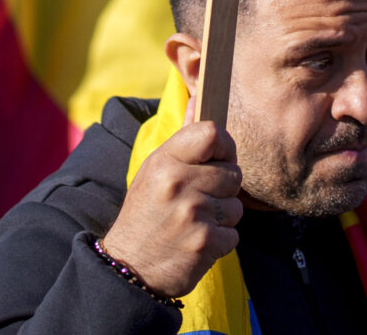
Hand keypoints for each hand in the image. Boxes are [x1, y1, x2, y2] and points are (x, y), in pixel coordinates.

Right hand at [99, 120, 241, 299]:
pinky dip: (221, 241)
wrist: (130, 268)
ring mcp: (192, 214)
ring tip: (194, 223)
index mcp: (165, 161)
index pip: (212, 133)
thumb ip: (182, 139)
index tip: (218, 159)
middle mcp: (178, 184)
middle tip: (198, 201)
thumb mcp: (154, 171)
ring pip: (236, 206)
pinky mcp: (205, 242)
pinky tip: (197, 242)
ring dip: (222, 218)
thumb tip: (199, 99)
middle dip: (223, 189)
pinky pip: (234, 234)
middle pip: (233, 173)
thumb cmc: (146, 214)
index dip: (224, 146)